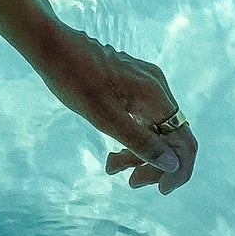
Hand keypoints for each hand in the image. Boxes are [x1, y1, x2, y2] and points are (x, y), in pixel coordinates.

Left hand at [33, 20, 197, 195]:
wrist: (49, 45)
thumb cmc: (73, 78)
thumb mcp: (104, 117)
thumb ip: (139, 141)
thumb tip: (172, 165)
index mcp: (155, 95)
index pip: (184, 142)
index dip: (177, 170)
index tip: (159, 190)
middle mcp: (156, 87)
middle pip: (171, 137)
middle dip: (153, 164)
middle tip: (130, 182)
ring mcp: (145, 84)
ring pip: (155, 129)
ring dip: (139, 152)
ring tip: (111, 166)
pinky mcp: (131, 84)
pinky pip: (142, 117)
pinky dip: (131, 136)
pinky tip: (114, 151)